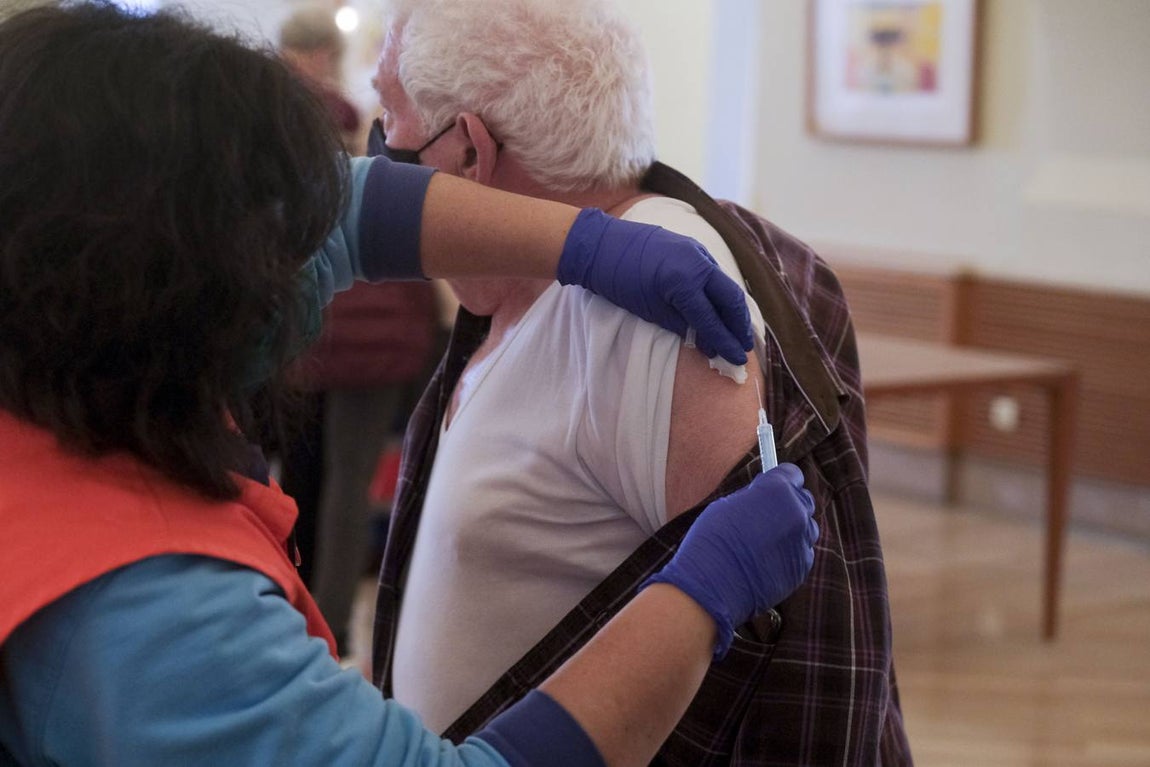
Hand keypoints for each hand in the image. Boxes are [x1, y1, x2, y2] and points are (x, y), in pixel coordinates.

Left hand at [557, 208, 752, 364]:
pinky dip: (721, 293)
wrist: (599, 244)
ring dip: (734, 310)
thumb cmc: (618, 281)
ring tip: (737, 332)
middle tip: (742, 347)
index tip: (735, 360)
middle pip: (730, 299)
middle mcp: (697, 263)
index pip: (711, 319)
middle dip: (739, 325)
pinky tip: (721, 308)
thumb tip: (707, 342)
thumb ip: (682, 325)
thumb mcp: (650, 310)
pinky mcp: (692, 246)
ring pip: (725, 285)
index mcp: (684, 282)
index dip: (724, 342)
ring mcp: (697, 251)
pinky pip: (714, 273)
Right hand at [642, 464, 817, 658]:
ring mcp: (802, 541)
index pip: (792, 474)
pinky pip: (802, 552)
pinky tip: (766, 561)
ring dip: (792, 530)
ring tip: (765, 541)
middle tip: (768, 514)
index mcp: (777, 489)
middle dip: (789, 503)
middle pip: (804, 499)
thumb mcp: (727, 505)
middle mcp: (796, 512)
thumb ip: (754, 498)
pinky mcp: (803, 567)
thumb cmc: (712, 540)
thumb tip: (764, 497)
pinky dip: (790, 554)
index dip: (781, 479)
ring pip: (806, 528)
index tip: (772, 487)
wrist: (713, 585)